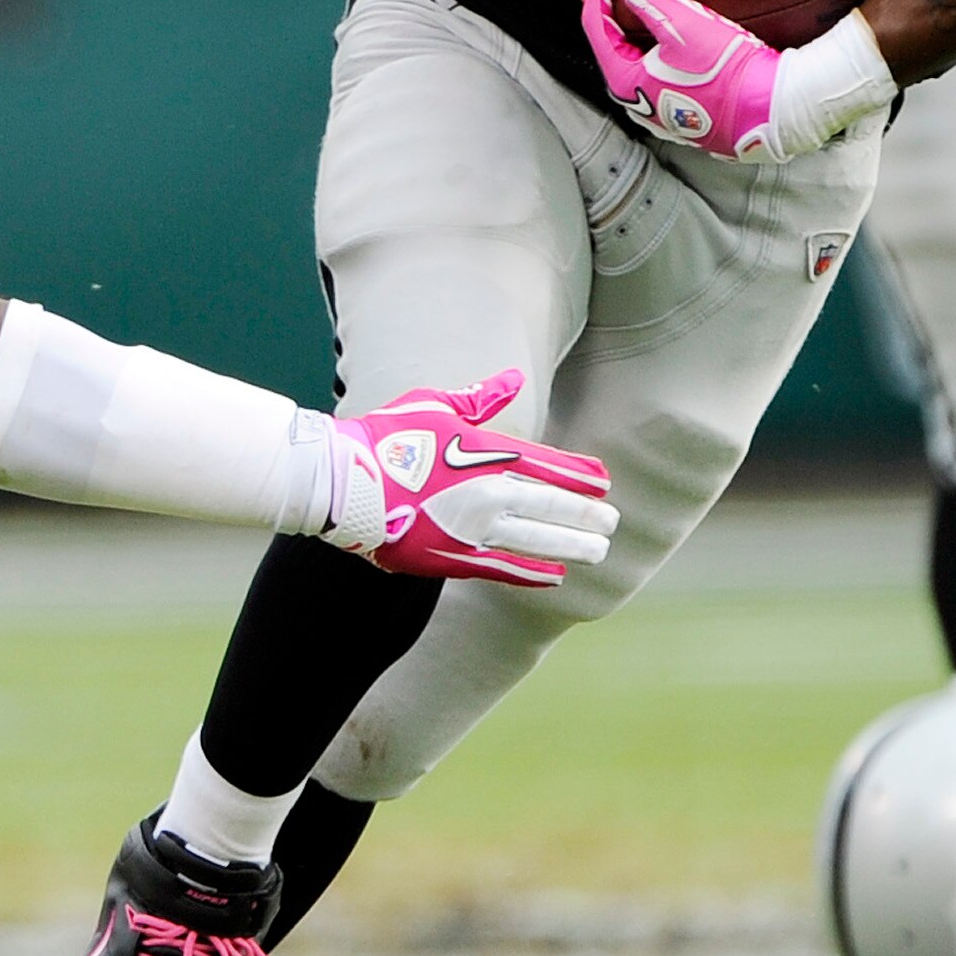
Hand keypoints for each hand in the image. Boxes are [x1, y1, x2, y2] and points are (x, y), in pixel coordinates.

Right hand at [324, 370, 615, 587]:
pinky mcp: (452, 557)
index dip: (581, 475)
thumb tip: (510, 380)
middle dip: (588, 514)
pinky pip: (504, 568)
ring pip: (538, 540)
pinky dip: (533, 572)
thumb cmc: (385, 437)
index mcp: (486, 451)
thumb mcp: (432, 405)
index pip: (550, 465)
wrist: (342, 480)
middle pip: (554, 506)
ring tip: (598, 552)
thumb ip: (477, 400)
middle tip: (613, 522)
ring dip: (573, 546)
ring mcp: (473, 527)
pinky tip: (554, 575)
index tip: (604, 481)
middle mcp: (489, 491)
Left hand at [582, 0, 893, 163]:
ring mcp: (662, 111)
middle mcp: (638, 103)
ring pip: (640, 60)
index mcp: (626, 83)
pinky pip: (663, 74)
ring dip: (642, 28)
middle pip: (615, 44)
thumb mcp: (685, 25)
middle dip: (618, 7)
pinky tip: (679, 37)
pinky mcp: (688, 114)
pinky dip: (663, 48)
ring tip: (652, 1)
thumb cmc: (731, 72)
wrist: (777, 107)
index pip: (597, 26)